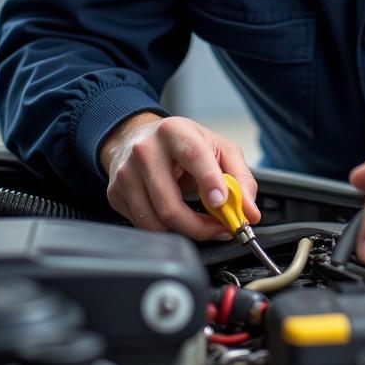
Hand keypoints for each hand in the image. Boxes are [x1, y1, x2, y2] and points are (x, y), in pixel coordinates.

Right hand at [100, 112, 258, 239]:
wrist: (138, 137)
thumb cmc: (183, 144)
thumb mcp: (218, 149)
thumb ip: (240, 179)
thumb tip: (249, 212)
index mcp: (174, 132)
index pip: (193, 156)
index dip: (209, 181)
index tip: (222, 203)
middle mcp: (145, 151)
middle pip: (170, 204)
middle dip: (200, 227)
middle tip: (221, 229)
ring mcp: (125, 174)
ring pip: (155, 222)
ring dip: (186, 232)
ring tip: (202, 224)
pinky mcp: (115, 194)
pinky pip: (143, 226)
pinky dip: (166, 230)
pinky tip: (177, 217)